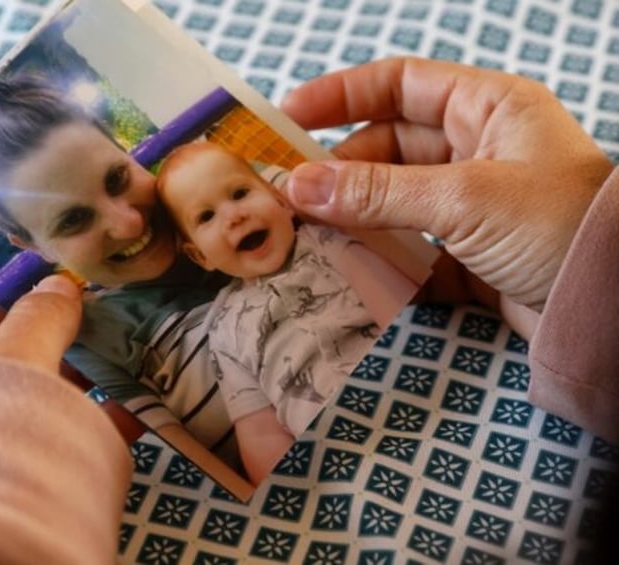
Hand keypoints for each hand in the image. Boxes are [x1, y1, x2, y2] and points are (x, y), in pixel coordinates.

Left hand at [0, 252, 145, 439]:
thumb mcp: (5, 364)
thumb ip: (37, 317)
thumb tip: (64, 286)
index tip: (26, 235)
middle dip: (31, 301)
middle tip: (77, 275)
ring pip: (19, 369)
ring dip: (65, 348)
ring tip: (110, 320)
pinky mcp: (10, 456)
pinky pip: (46, 415)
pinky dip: (84, 402)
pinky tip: (128, 387)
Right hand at [281, 57, 613, 320]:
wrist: (617, 310)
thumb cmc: (559, 226)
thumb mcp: (464, 198)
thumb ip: (378, 192)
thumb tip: (300, 186)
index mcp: (488, 110)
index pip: (400, 84)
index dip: (341, 95)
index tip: (288, 116)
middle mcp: (479, 150)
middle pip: (388, 147)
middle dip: (340, 171)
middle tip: (293, 197)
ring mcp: (474, 206)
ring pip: (395, 202)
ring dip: (356, 219)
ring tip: (312, 236)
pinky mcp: (471, 256)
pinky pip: (412, 249)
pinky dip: (383, 262)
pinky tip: (354, 274)